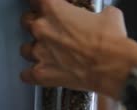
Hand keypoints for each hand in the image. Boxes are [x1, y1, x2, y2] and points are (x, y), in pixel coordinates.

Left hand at [20, 0, 136, 98]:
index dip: (41, 3)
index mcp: (53, 9)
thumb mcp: (107, 15)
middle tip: (48, 32)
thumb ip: (94, 14)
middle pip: (26, 22)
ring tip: (46, 54)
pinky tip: (38, 73)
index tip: (45, 7)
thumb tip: (99, 17)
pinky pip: (26, 75)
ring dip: (34, 51)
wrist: (112, 66)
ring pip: (24, 49)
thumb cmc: (109, 41)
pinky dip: (31, 75)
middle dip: (36, 26)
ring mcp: (40, 53)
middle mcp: (42, 29)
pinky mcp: (42, 74)